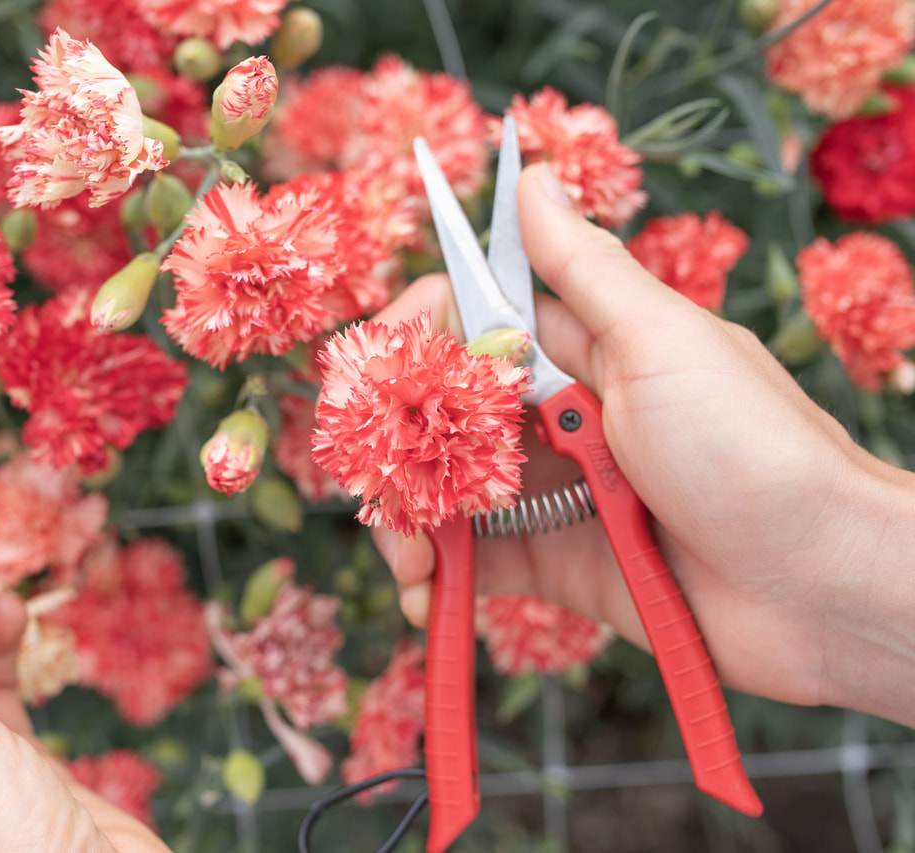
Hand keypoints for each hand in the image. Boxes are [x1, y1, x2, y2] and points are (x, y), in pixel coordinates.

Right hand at [373, 163, 914, 722]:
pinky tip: (423, 598)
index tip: (380, 362)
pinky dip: (439, 579)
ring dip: (408, 519)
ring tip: (402, 557)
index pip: (474, 320)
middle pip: (444, 409)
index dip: (416, 335)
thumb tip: (533, 176)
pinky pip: (476, 561)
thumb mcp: (663, 341)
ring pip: (448, 488)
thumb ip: (585, 269)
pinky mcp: (554, 563)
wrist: (820, 589)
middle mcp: (561, 413)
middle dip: (395, 439)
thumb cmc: (752, 450)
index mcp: (588, 347)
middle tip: (370, 475)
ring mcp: (555, 491)